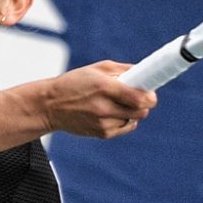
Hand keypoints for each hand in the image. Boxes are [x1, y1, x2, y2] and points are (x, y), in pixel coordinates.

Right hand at [42, 61, 156, 137]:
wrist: (51, 106)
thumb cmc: (74, 83)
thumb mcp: (97, 69)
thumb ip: (123, 70)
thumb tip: (144, 72)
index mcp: (104, 88)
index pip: (139, 98)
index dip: (150, 96)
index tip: (151, 93)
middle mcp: (104, 108)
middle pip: (141, 111)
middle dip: (143, 104)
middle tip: (137, 96)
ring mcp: (103, 123)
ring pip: (133, 120)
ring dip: (131, 112)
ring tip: (115, 103)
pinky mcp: (102, 134)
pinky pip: (124, 128)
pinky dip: (123, 120)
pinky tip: (110, 113)